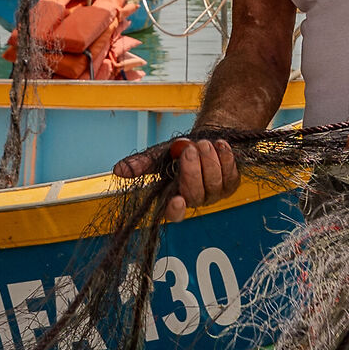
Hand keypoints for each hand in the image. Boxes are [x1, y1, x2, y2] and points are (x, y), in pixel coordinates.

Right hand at [113, 135, 238, 222]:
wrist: (206, 135)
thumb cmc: (180, 150)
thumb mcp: (159, 155)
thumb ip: (140, 164)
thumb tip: (117, 170)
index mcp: (174, 196)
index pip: (174, 214)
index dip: (175, 210)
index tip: (177, 200)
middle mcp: (195, 199)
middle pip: (195, 194)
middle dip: (193, 170)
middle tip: (191, 149)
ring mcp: (214, 193)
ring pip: (214, 183)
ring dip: (209, 160)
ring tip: (204, 142)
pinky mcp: (231, 184)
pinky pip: (230, 174)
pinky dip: (225, 157)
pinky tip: (220, 145)